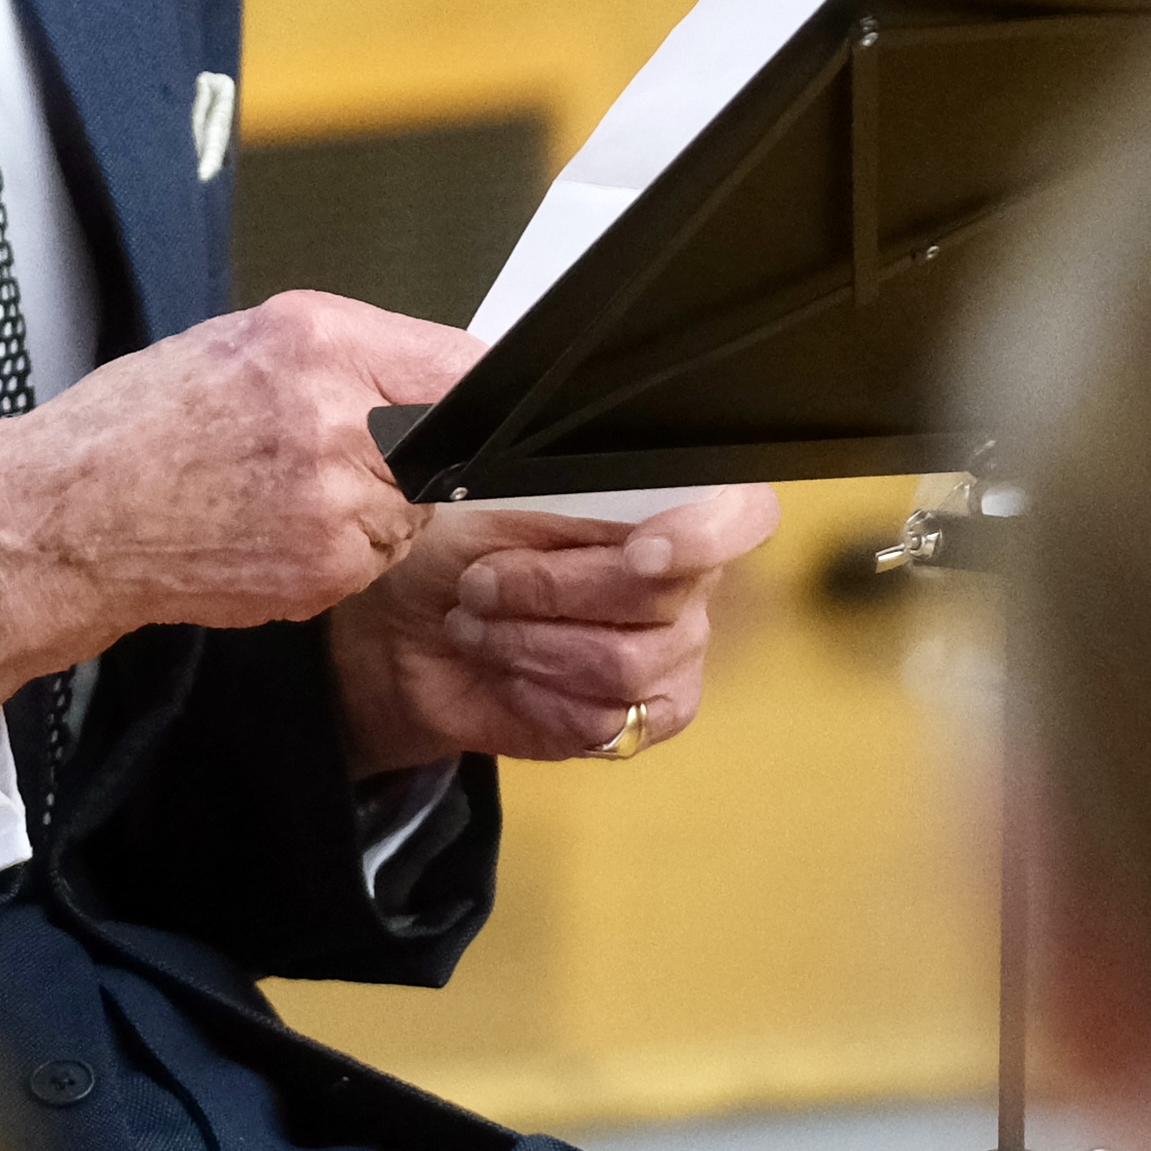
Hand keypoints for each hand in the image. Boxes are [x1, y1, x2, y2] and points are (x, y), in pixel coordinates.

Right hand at [0, 291, 478, 735]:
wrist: (70, 516)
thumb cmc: (143, 424)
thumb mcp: (246, 343)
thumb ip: (350, 353)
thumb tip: (444, 372)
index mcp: (318, 340)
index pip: (464, 362)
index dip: (475, 389)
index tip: (480, 401)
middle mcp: (336, 414)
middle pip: (449, 439)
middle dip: (418, 448)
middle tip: (346, 451)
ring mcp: (335, 499)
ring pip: (417, 505)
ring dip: (381, 503)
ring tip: (290, 490)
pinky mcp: (326, 568)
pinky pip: (376, 556)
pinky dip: (344, 549)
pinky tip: (276, 529)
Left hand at [329, 483, 785, 771]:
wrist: (407, 634)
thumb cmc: (452, 543)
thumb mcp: (482, 488)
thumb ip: (536, 469)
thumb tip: (545, 431)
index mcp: (665, 503)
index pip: (743, 513)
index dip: (706, 532)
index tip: (640, 550)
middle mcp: (686, 579)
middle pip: (662, 593)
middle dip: (552, 587)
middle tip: (479, 582)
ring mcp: (671, 654)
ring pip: (625, 662)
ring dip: (529, 643)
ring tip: (474, 624)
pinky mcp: (640, 719)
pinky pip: (605, 717)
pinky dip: (535, 692)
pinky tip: (502, 671)